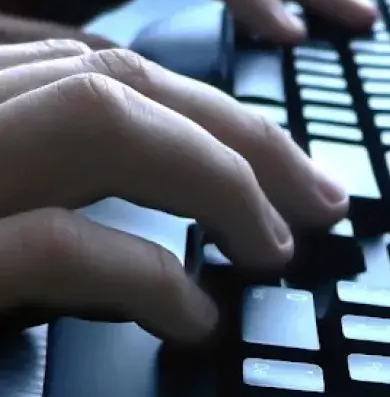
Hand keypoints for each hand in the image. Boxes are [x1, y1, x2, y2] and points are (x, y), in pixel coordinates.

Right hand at [0, 41, 349, 340]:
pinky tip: (197, 320)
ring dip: (217, 182)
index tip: (286, 172)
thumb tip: (177, 260)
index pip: (115, 76)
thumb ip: (69, 223)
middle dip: (248, 140)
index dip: (218, 121)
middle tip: (324, 201)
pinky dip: (148, 277)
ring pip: (103, 120)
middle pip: (126, 78)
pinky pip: (60, 243)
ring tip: (275, 250)